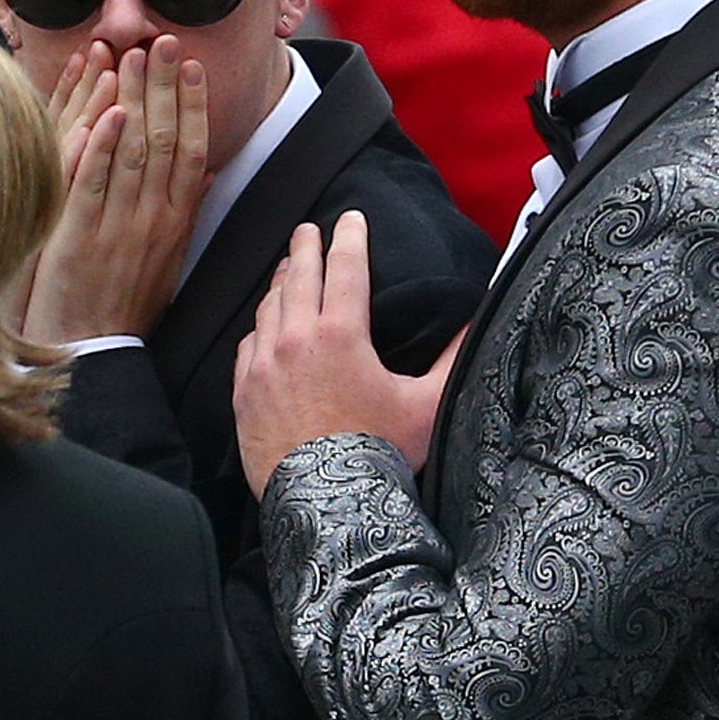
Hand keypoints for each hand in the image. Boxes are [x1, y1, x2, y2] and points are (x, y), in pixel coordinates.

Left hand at [18, 37, 210, 344]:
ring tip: (134, 55)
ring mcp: (119, 228)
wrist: (93, 354)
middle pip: (165, 140)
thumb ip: (184, 213)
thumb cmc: (127, 307)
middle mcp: (154, 221)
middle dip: (165, 86)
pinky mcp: (81, 238)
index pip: (193, 152)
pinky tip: (110, 112)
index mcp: (177, 224)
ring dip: (134, 100)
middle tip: (163, 39)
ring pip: (133, 152)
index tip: (193, 66)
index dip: (193, 106)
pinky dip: (103, 145)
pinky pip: (94, 184)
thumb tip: (206, 173)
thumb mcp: (169, 262)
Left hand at [232, 211, 461, 492]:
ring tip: (288, 269)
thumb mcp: (428, 404)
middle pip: (298, 277)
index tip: (350, 217)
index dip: (350, 238)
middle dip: (306, 248)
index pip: (345, 268)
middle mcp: (295, 340)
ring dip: (281, 283)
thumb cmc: (381, 453)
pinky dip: (260, 327)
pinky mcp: (244, 391)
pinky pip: (248, 345)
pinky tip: (265, 324)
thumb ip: (452, 358)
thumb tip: (474, 322)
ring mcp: (263, 365)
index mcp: (341, 334)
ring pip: (269, 308)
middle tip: (308, 229)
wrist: (327, 501)